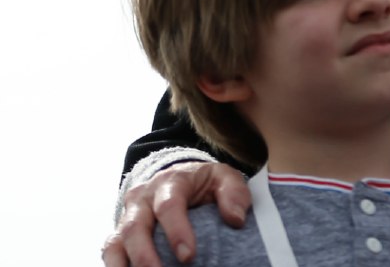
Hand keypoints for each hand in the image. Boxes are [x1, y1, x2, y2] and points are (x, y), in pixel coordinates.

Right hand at [102, 162, 249, 266]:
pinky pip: (110, 252)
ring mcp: (127, 215)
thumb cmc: (204, 182)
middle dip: (145, 256)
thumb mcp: (224, 178)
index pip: (168, 206)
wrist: (179, 175)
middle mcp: (142, 198)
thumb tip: (235, 219)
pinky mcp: (119, 233)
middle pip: (135, 227)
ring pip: (116, 242)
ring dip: (125, 266)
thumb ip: (234, 193)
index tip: (189, 256)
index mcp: (170, 181)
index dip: (177, 232)